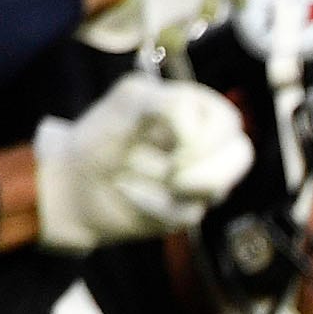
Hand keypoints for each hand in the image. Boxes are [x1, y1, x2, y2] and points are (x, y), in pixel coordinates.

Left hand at [30, 75, 252, 253]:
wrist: (71, 181)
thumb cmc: (99, 135)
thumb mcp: (130, 101)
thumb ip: (169, 104)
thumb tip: (195, 135)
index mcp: (195, 112)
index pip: (230, 121)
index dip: (210, 134)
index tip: (177, 139)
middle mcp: (204, 146)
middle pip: (240, 155)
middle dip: (202, 165)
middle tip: (169, 168)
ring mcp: (199, 181)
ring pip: (217, 188)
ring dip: (168, 181)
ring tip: (136, 173)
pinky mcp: (188, 211)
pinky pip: (186, 212)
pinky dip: (151, 202)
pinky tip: (130, 193)